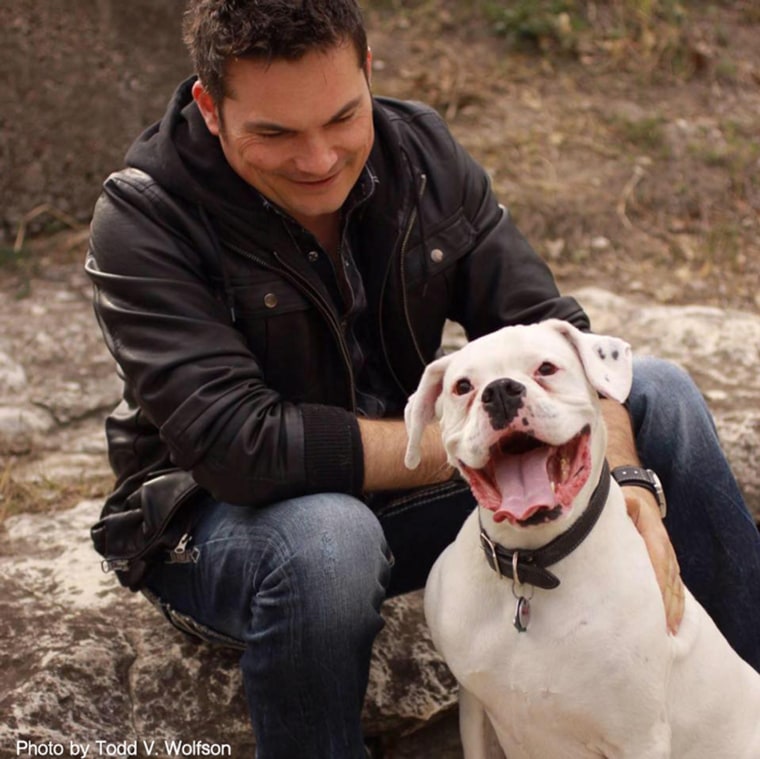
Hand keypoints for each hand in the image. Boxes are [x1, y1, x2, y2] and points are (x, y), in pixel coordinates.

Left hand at [624, 486, 684, 633]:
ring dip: (673, 610)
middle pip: (668, 579)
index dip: (657, 581)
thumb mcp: (624, 499)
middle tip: (660, 629)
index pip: (657, 559)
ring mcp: (669, 557)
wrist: (642, 497)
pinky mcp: (668, 565)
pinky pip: (676, 587)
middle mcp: (664, 547)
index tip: (655, 604)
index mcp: (653, 532)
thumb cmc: (626, 501)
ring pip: (674, 586)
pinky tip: (674, 624)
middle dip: (666, 604)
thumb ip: (621, 505)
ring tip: (668, 632)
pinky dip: (677, 606)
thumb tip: (619, 506)